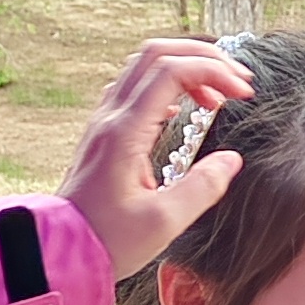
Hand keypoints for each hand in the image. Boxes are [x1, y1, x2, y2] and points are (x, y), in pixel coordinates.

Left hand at [58, 39, 254, 277]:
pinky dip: (167, 85)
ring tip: (217, 95)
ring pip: (144, 65)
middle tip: (236, 81)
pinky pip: (135, 87)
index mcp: (125, 132)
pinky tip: (186, 109)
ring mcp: (104, 121)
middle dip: (203, 57)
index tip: (244, 93)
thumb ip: (203, 188)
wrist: (60, 251)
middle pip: (156, 53)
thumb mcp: (164, 222)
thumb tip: (231, 160)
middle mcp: (111, 117)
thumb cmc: (108, 241)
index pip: (172, 71)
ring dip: (185, 68)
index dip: (214, 71)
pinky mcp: (104, 132)